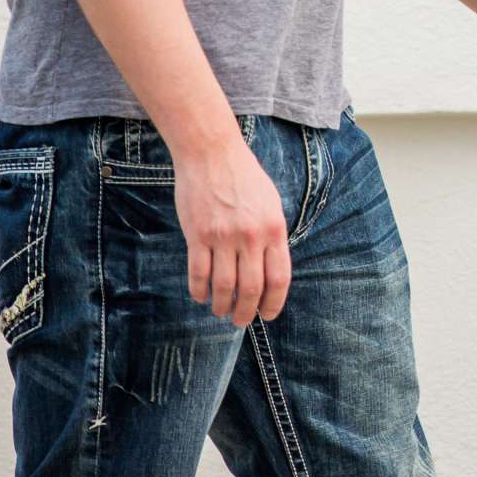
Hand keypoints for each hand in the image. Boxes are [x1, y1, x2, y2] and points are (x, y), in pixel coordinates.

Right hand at [175, 132, 291, 326]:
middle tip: (241, 321)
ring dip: (222, 305)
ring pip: (223, 286)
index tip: (268, 314)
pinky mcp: (197, 235)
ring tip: (221, 310)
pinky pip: (198, 273)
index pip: (279, 278)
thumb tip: (271, 272)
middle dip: (246, 312)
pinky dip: (199, 291)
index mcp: (274, 229)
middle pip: (251, 289)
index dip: (274, 302)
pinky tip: (200, 297)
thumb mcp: (271, 204)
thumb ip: (272, 236)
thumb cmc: (245, 178)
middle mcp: (251, 236)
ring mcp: (223, 237)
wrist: (212, 154)